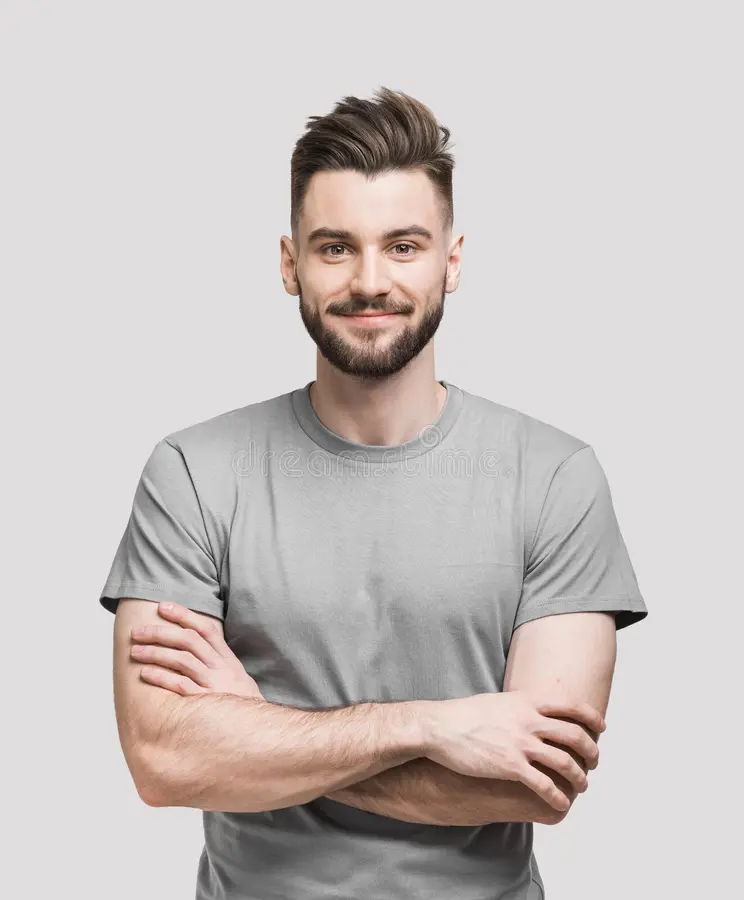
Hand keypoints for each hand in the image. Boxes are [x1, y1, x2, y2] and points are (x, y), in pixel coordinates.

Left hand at [130, 602, 263, 699]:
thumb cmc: (239, 702)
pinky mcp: (204, 702)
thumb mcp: (235, 676)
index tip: (162, 607)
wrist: (255, 729)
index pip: (205, 629)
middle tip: (137, 632)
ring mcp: (213, 684)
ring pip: (182, 660)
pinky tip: (145, 673)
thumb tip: (195, 642)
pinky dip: (161, 677)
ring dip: (156, 653)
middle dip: (160, 633)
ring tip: (136, 651)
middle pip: (189, 641)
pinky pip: (180, 685)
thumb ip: (217, 659)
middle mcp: (221, 668)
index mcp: (227, 659)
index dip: (184, 615)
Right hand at [424, 691, 604, 811]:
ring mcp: (521, 743)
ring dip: (579, 777)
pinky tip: (561, 804)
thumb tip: (534, 710)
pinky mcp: (511, 766)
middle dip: (591, 751)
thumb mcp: (499, 700)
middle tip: (594, 761)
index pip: (571, 705)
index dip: (591, 716)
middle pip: (574, 734)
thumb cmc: (465, 714)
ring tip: (581, 786)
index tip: (600, 727)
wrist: (440, 727)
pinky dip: (558, 796)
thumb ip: (520, 705)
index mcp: (526, 701)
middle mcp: (529, 720)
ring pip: (565, 762)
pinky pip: (544, 784)